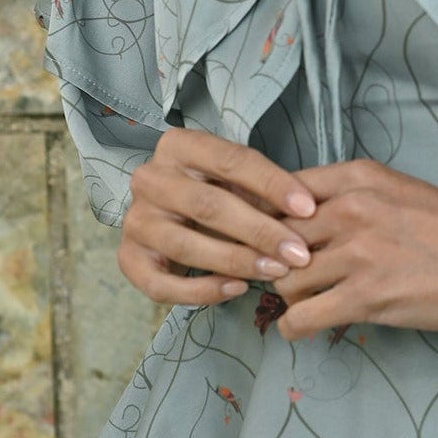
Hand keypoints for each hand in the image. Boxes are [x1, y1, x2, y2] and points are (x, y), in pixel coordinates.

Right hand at [117, 127, 317, 306]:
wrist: (167, 213)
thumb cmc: (215, 191)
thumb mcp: (238, 180)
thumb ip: (265, 191)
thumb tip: (308, 213)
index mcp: (178, 146)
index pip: (231, 160)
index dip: (272, 184)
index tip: (309, 208)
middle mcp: (149, 179)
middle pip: (208, 205)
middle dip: (260, 231)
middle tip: (299, 253)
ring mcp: (136, 220)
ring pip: (186, 246)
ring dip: (237, 262)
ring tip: (276, 272)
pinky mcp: (129, 259)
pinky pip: (163, 285)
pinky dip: (202, 291)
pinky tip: (237, 288)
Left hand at [265, 158, 437, 340]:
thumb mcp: (400, 193)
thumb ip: (352, 200)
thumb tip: (305, 224)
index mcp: (358, 178)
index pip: (280, 192)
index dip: (268, 220)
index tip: (272, 241)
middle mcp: (351, 208)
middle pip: (275, 237)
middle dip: (275, 262)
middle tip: (290, 280)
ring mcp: (358, 253)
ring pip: (284, 280)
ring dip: (289, 298)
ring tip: (305, 305)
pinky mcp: (367, 297)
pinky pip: (301, 317)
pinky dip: (294, 328)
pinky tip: (305, 329)